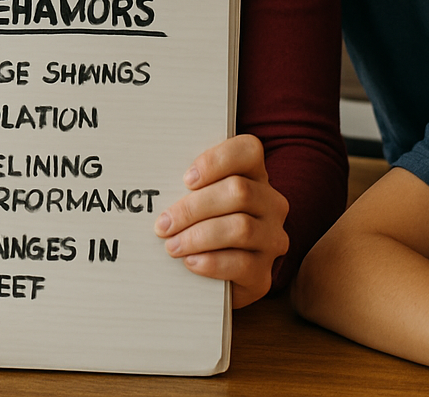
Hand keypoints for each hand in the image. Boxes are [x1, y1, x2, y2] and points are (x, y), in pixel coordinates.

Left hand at [154, 134, 288, 307]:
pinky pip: (242, 264)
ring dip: (198, 236)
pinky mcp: (264, 274)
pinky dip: (211, 262)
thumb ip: (190, 186)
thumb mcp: (200, 199)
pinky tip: (190, 262)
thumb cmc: (202, 226)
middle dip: (193, 207)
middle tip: (163, 223)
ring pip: (240, 228)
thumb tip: (156, 186)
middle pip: (239, 192)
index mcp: (256, 175)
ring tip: (171, 245)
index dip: (216, 161)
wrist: (217, 277)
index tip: (186, 179)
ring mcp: (272, 239)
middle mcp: (271, 204)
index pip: (248, 151)